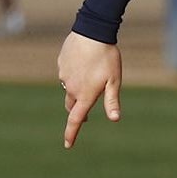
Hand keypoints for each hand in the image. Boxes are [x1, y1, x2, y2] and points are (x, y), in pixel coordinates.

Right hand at [57, 31, 121, 148]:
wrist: (92, 32)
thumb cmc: (107, 57)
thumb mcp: (114, 80)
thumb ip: (112, 101)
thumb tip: (114, 119)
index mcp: (85, 95)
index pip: (76, 120)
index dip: (71, 134)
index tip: (68, 145)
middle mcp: (71, 88)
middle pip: (72, 106)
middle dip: (77, 111)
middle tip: (84, 116)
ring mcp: (64, 76)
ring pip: (69, 88)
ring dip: (77, 90)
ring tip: (90, 80)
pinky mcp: (61, 64)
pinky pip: (67, 74)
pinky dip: (74, 74)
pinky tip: (83, 64)